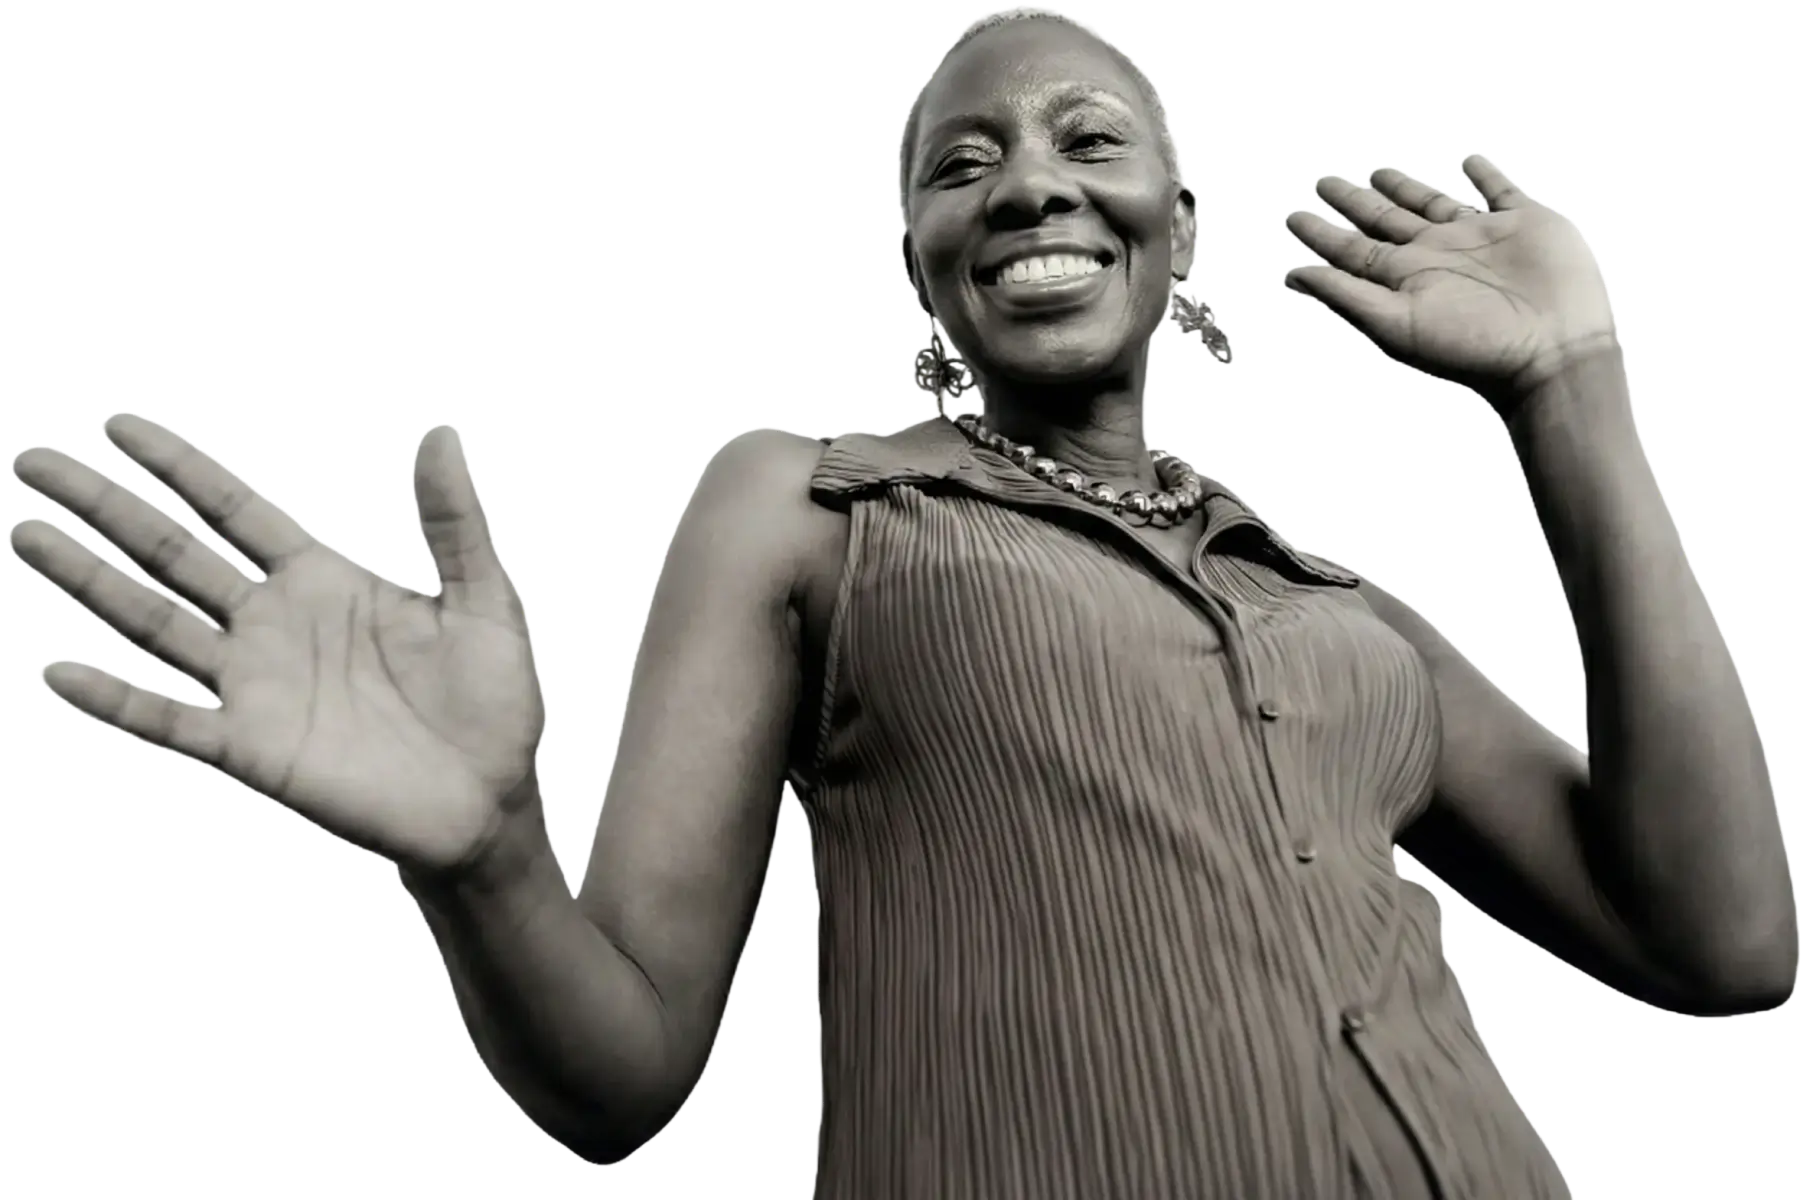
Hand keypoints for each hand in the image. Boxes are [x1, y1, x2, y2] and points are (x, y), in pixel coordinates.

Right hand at [10, 416, 544, 880]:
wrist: (491, 804)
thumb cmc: (494, 704)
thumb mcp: (484, 600)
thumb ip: (453, 521)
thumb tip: (442, 431)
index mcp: (324, 581)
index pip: (235, 508)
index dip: (179, 466)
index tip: (116, 423)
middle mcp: (273, 625)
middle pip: (172, 550)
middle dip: (103, 505)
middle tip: (29, 457)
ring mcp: (254, 686)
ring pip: (154, 620)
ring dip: (88, 579)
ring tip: (24, 533)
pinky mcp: (251, 750)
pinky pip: (169, 720)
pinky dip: (112, 699)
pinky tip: (53, 669)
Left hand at [1281, 154, 1619, 412]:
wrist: (1551, 351)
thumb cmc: (1470, 347)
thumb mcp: (1394, 323)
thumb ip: (1344, 294)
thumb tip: (1290, 272)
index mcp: (1403, 277)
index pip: (1349, 248)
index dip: (1318, 232)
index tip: (1288, 213)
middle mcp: (1436, 254)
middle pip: (1383, 218)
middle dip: (1353, 199)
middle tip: (1323, 178)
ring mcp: (1478, 237)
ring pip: (1431, 202)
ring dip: (1405, 185)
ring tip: (1378, 168)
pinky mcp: (1524, 222)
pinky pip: (1500, 189)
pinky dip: (1485, 173)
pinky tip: (1469, 159)